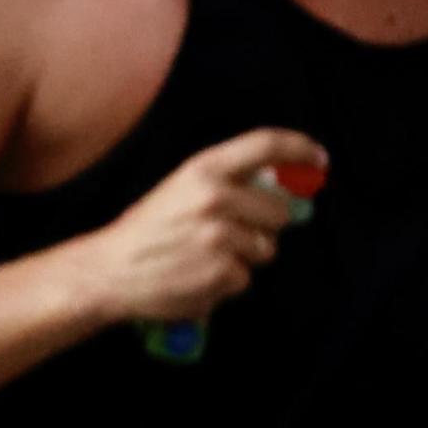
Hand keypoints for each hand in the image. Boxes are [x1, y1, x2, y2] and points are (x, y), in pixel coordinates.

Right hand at [85, 128, 325, 321]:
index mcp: (202, 169)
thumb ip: (226, 182)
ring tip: (204, 256)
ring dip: (243, 258)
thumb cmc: (147, 230)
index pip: (266, 145)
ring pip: (266, 250)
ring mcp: (221, 237)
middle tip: (227, 233)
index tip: (317, 160)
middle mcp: (215, 198)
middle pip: (279, 212)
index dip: (300, 149)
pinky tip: (197, 275)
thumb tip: (281, 187)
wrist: (110, 270)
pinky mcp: (223, 273)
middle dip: (263, 226)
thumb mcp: (180, 188)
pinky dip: (226, 282)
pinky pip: (246, 279)